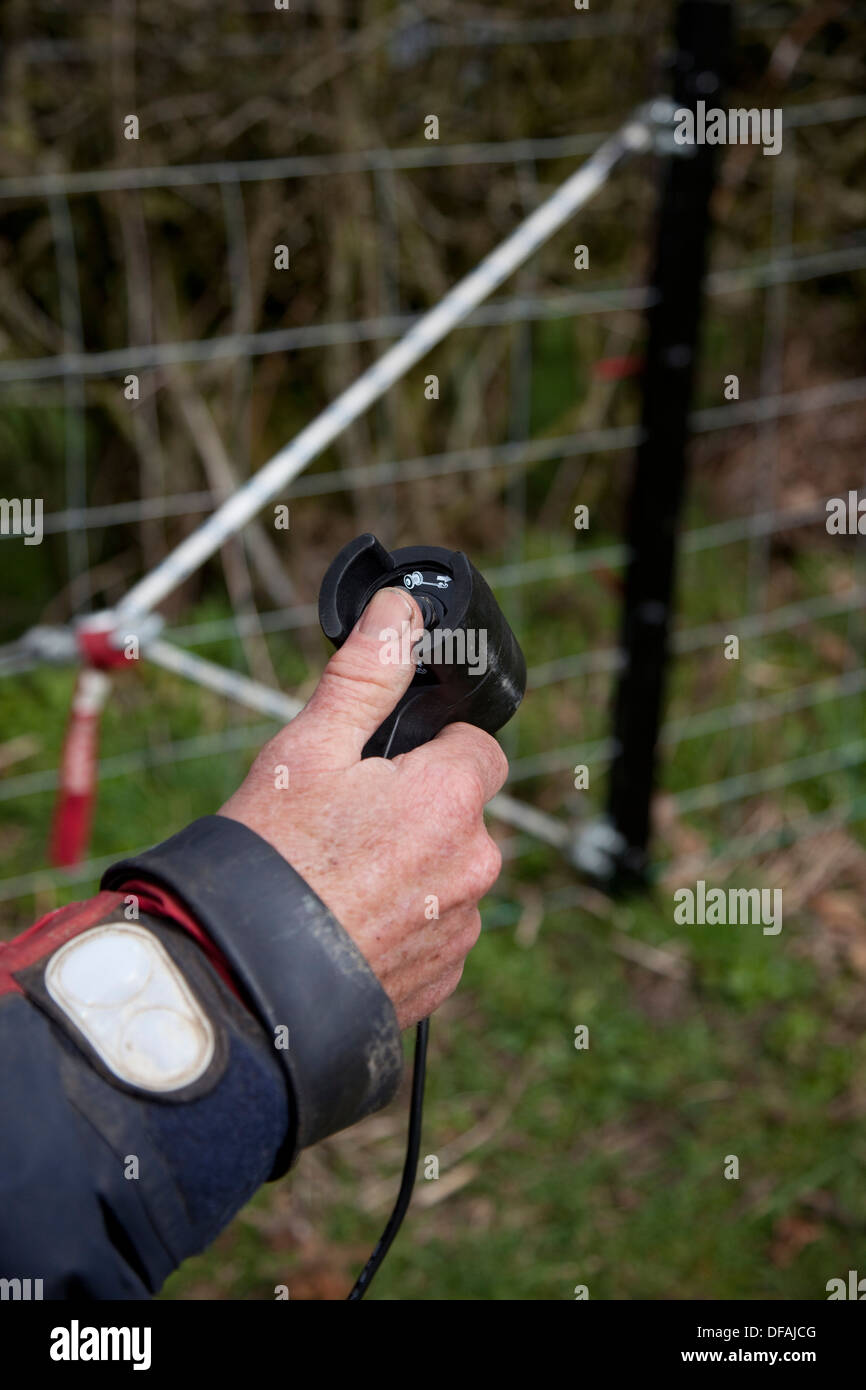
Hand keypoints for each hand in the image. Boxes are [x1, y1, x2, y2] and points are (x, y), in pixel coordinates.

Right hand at [218, 586, 507, 1027]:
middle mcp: (474, 864)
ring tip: (337, 878)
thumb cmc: (270, 858)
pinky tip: (346, 922)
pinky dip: (401, 923)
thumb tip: (401, 609)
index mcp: (452, 796)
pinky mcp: (442, 978)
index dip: (430, 748)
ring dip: (411, 868)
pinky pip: (434, 931)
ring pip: (447, 873)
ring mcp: (460, 928)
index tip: (381, 765)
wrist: (239, 980)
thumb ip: (368, 672)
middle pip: (461, 812)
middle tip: (344, 822)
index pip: (477, 748)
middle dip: (415, 808)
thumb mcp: (309, 747)